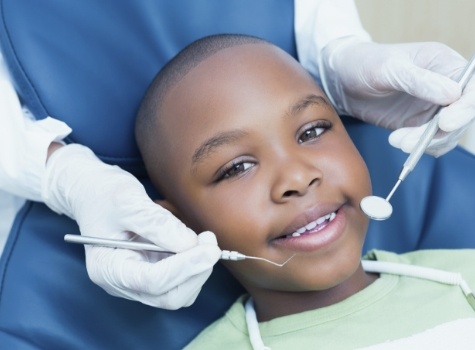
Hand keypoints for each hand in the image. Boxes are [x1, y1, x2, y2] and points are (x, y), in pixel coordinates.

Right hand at [42, 144, 220, 307]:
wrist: (93, 192)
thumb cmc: (103, 194)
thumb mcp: (127, 201)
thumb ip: (157, 224)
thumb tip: (190, 244)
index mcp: (108, 269)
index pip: (153, 281)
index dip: (185, 267)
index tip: (210, 248)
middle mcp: (122, 283)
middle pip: (169, 296)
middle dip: (196, 271)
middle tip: (210, 241)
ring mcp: (137, 281)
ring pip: (179, 293)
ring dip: (198, 269)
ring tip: (201, 239)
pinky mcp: (151, 273)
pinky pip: (181, 281)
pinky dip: (194, 266)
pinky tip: (193, 243)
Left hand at [320, 38, 473, 155]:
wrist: (342, 80)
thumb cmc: (365, 63)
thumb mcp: (389, 68)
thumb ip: (419, 80)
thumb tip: (453, 94)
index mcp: (444, 64)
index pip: (471, 88)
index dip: (466, 108)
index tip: (445, 123)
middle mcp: (444, 86)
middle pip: (463, 115)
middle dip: (441, 132)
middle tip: (410, 140)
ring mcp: (433, 107)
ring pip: (448, 133)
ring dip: (425, 143)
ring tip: (397, 140)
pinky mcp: (419, 124)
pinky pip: (431, 142)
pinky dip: (419, 148)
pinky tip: (399, 142)